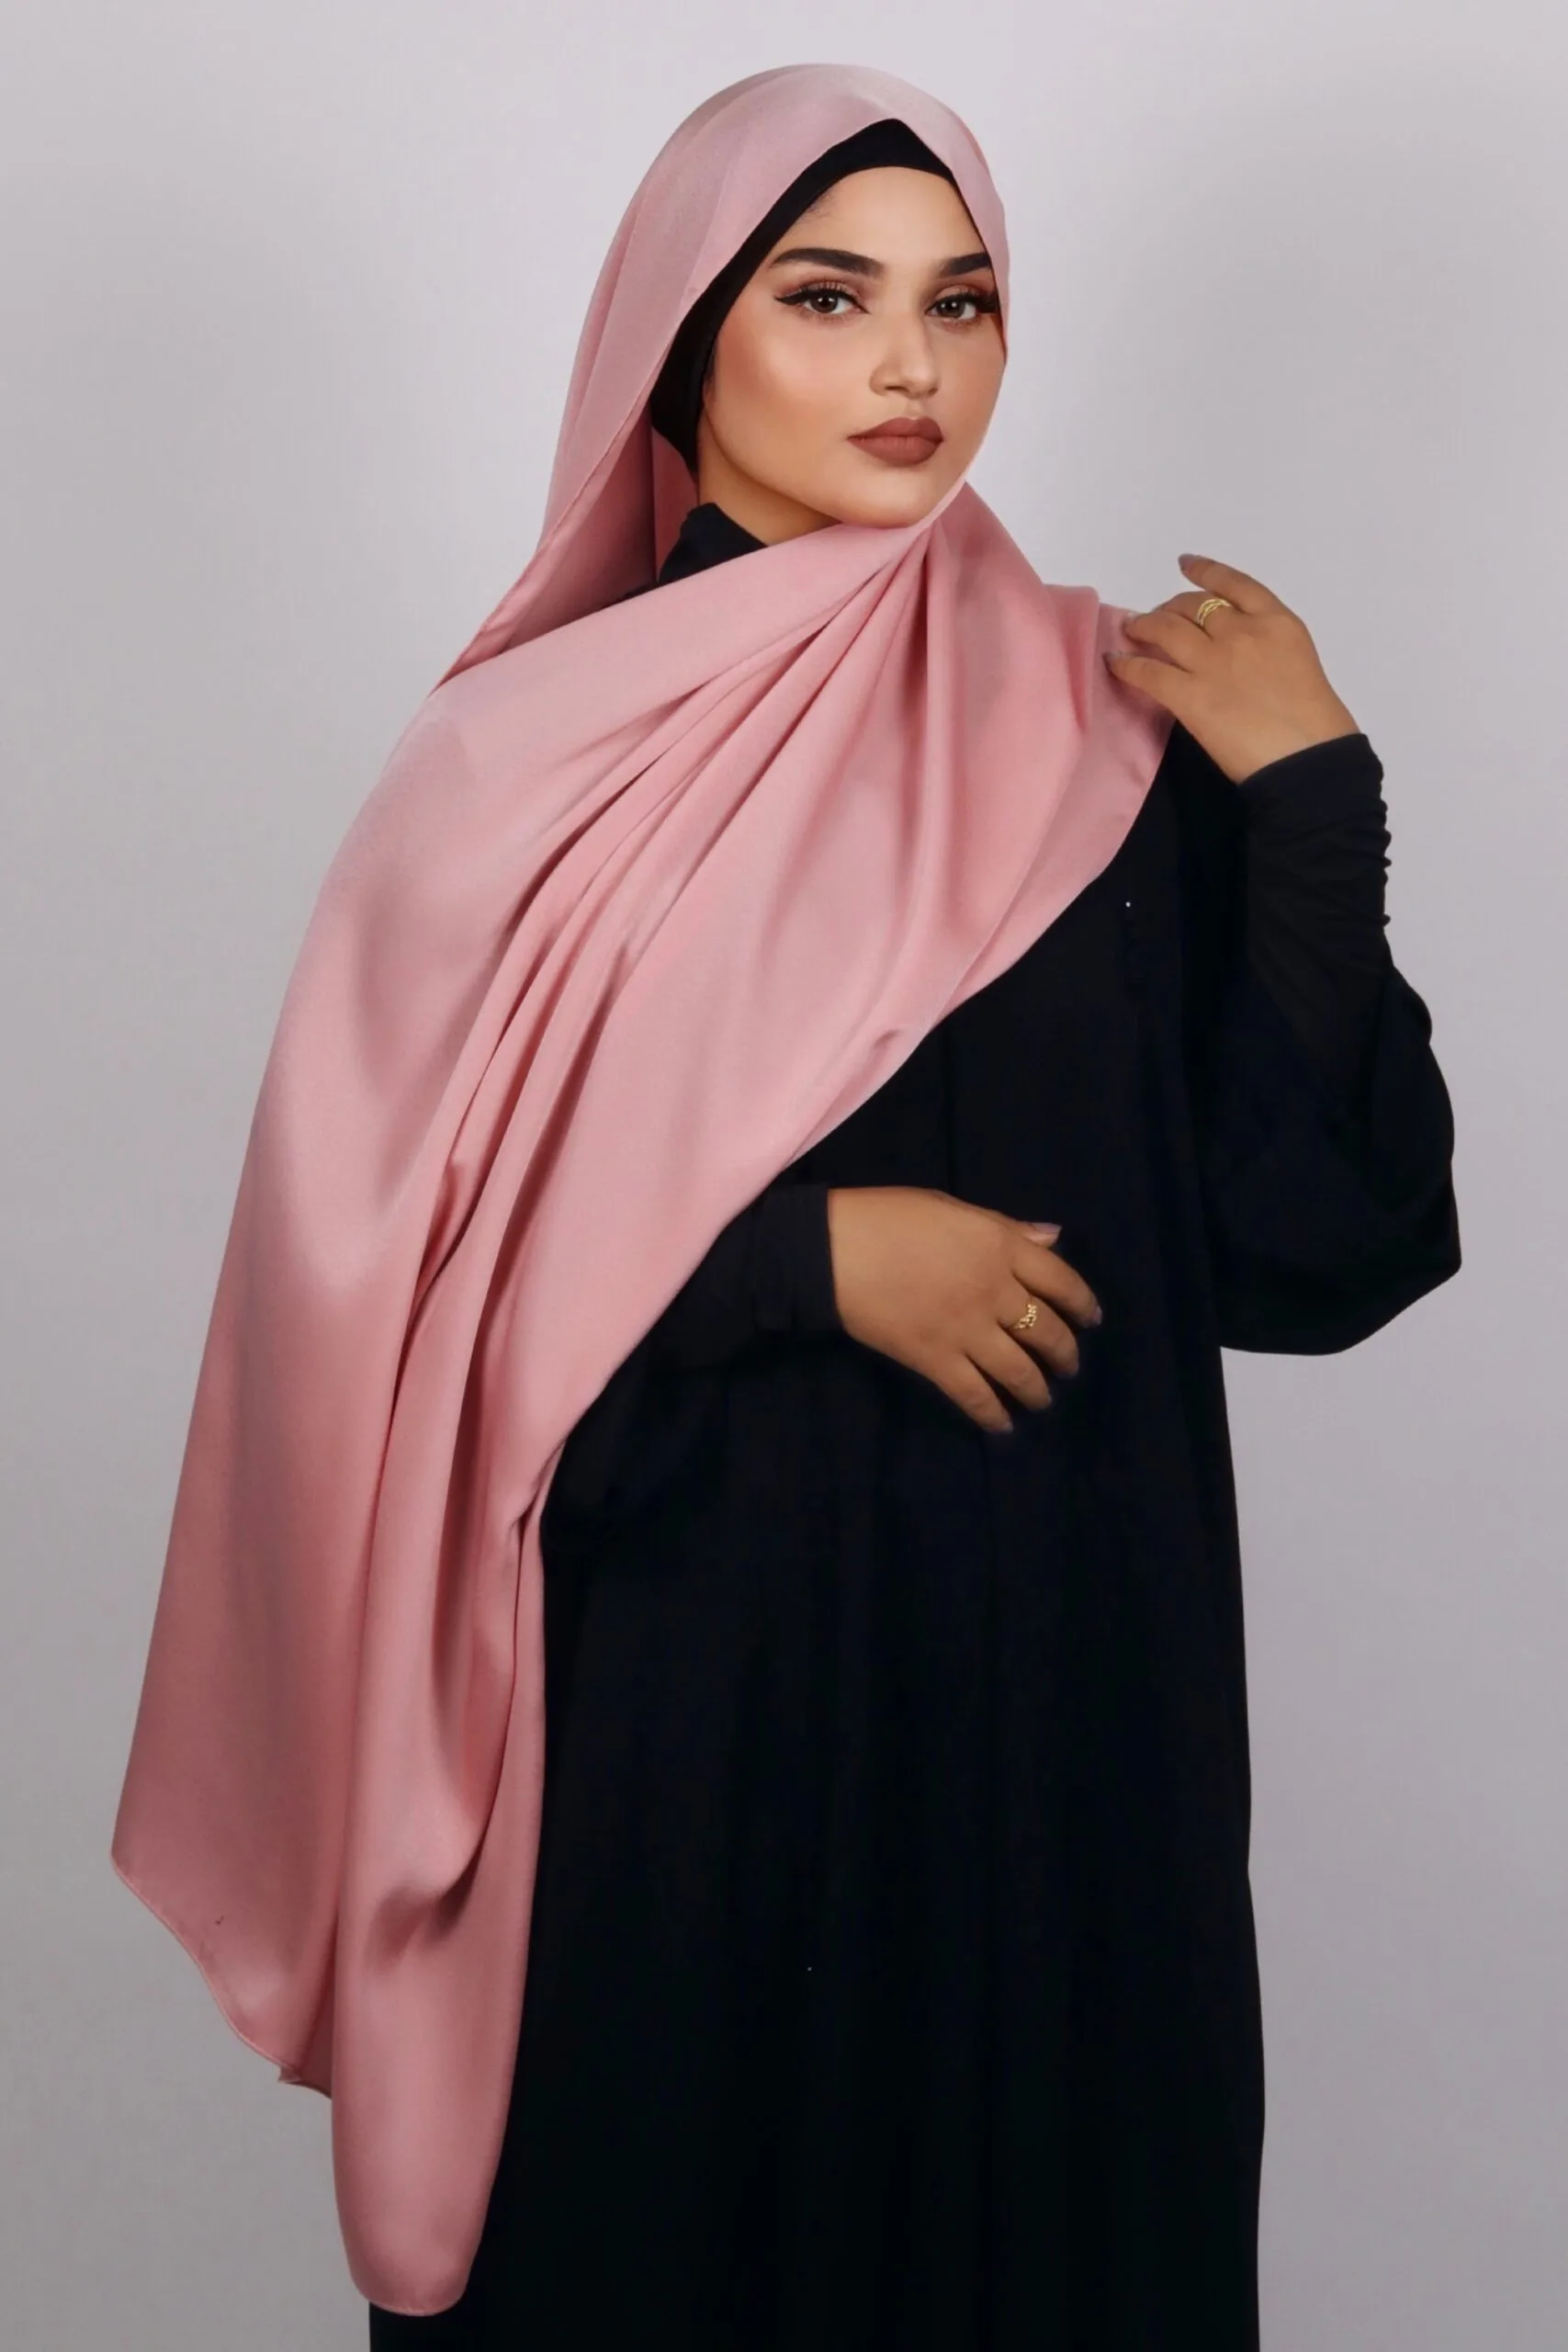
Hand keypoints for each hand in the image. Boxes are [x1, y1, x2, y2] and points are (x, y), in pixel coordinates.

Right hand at [825, 1185, 1102, 1433]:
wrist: (832, 1250)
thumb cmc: (889, 1218)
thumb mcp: (953, 1208)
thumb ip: (1006, 1226)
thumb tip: (1053, 1237)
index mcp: (1000, 1246)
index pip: (1061, 1279)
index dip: (1083, 1303)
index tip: (1091, 1320)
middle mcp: (994, 1290)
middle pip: (1045, 1329)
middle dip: (1064, 1353)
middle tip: (1067, 1366)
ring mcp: (966, 1328)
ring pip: (1019, 1369)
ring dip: (1037, 1389)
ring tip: (1042, 1399)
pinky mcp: (935, 1359)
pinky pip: (975, 1394)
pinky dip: (993, 1413)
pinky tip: (1002, 1425)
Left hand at [1103, 554, 1360, 784]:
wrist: (1308, 758)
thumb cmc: (1313, 724)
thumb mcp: (1297, 663)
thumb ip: (1266, 648)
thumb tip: (1235, 655)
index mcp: (1276, 622)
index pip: (1234, 584)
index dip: (1205, 570)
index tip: (1186, 563)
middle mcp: (1242, 631)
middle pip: (1193, 605)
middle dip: (1170, 608)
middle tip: (1156, 617)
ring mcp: (1214, 661)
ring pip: (1166, 629)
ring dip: (1144, 626)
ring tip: (1131, 629)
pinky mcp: (1190, 694)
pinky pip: (1148, 672)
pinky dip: (1127, 665)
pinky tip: (1116, 663)